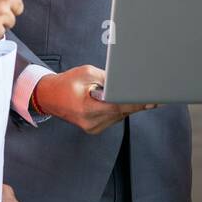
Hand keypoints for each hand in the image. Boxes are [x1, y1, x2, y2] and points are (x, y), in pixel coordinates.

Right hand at [31, 65, 155, 134]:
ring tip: (128, 94)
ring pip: (119, 116)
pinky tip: (118, 100)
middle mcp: (91, 122)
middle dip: (135, 101)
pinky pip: (113, 118)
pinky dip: (118, 109)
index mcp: (87, 109)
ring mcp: (93, 128)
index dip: (136, 102)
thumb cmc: (65, 83)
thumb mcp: (87, 73)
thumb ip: (107, 78)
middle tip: (152, 94)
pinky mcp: (95, 128)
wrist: (49, 97)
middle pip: (122, 112)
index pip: (118, 106)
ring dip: (126, 105)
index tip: (151, 100)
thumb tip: (126, 82)